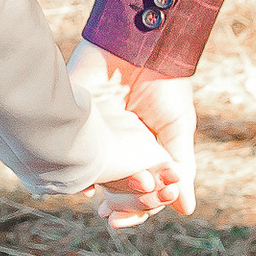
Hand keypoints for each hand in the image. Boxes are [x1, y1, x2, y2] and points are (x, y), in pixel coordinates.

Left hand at [69, 40, 197, 224]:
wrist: (144, 43)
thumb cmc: (164, 81)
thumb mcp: (178, 126)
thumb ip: (180, 166)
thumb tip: (185, 209)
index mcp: (142, 152)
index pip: (142, 191)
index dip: (143, 208)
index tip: (148, 210)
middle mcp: (117, 148)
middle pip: (117, 191)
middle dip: (122, 206)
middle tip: (118, 213)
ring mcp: (95, 136)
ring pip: (95, 178)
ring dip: (102, 194)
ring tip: (107, 203)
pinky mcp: (75, 120)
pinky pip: (69, 154)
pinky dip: (74, 172)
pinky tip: (85, 183)